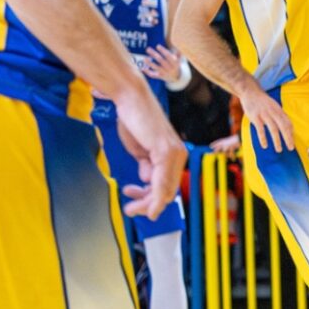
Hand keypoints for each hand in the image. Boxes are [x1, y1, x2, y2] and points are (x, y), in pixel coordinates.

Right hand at [112, 87, 186, 220]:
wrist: (131, 99)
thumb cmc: (134, 121)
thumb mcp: (141, 150)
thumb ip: (147, 165)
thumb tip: (149, 181)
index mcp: (174, 155)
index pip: (168, 187)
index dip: (150, 199)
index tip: (131, 197)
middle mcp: (179, 155)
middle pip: (168, 193)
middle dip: (147, 206)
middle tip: (129, 209)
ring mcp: (174, 153)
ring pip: (165, 192)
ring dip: (147, 205)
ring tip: (129, 208)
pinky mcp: (165, 151)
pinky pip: (161, 182)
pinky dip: (153, 198)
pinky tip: (142, 204)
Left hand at [138, 44, 182, 85]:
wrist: (176, 78)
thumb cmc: (175, 66)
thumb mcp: (178, 60)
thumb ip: (177, 55)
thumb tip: (177, 49)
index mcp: (174, 63)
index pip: (168, 55)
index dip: (163, 50)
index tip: (157, 46)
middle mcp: (169, 68)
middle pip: (160, 60)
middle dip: (154, 54)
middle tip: (147, 49)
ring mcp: (164, 73)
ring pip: (156, 68)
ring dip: (150, 63)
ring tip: (144, 58)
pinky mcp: (160, 77)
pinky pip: (153, 75)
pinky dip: (148, 72)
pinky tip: (142, 68)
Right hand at [241, 87, 296, 154]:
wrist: (251, 92)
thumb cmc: (263, 102)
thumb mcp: (274, 106)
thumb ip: (279, 115)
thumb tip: (286, 126)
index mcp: (279, 110)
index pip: (288, 122)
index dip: (291, 132)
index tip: (293, 141)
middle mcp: (274, 112)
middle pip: (283, 126)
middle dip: (288, 138)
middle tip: (291, 148)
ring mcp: (265, 114)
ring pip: (273, 129)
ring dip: (277, 140)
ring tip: (279, 150)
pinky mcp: (255, 117)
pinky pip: (260, 129)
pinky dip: (263, 138)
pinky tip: (265, 146)